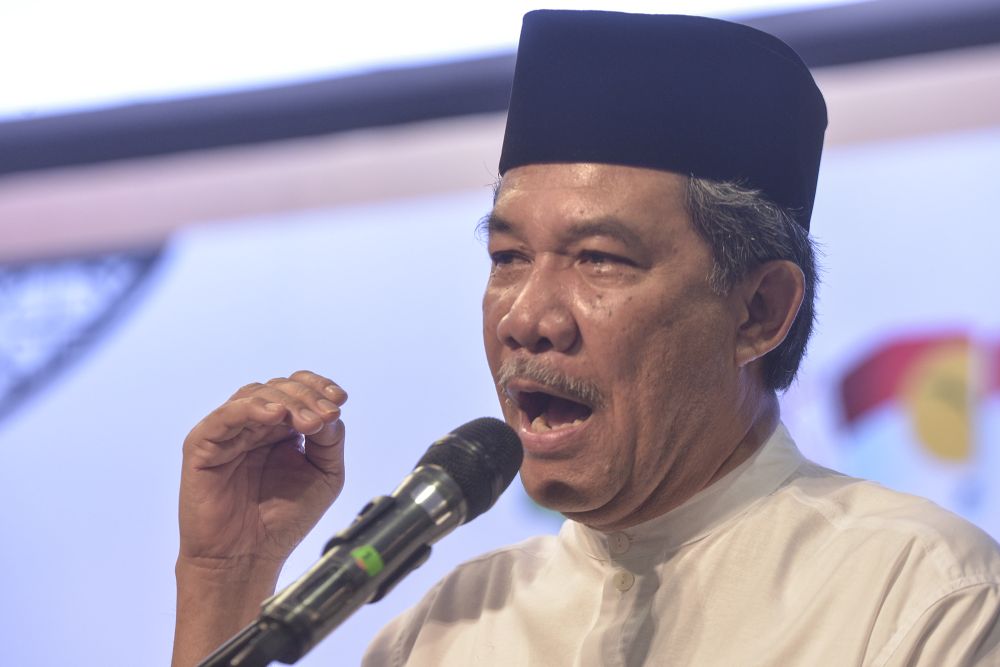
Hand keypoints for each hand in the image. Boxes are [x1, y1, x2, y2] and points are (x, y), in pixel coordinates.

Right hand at [178, 370, 347, 572]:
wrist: (246, 558)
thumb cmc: (282, 520)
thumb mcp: (324, 474)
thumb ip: (330, 440)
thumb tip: (330, 410)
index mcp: (281, 429)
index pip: (299, 390)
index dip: (318, 387)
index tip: (340, 399)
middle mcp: (254, 425)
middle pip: (280, 388)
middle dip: (307, 397)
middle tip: (327, 415)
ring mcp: (228, 432)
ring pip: (255, 395)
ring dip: (287, 402)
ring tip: (308, 422)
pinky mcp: (202, 445)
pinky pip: (225, 416)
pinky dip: (251, 408)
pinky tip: (275, 414)